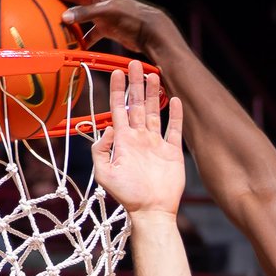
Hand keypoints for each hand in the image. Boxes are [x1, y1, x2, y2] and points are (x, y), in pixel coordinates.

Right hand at [23, 0, 171, 55]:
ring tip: (47, 28)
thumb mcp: (106, 13)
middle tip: (31, 2)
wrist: (149, 29)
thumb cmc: (130, 17)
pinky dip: (80, 40)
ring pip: (75, 16)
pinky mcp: (104, 27)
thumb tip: (64, 17)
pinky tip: (73, 49)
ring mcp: (98, 13)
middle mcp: (93, 0)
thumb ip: (85, 14)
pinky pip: (87, 33)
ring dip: (63, 22)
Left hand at [92, 60, 183, 215]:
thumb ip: (101, 150)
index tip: (117, 71)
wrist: (152, 211)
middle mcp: (139, 139)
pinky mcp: (172, 152)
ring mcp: (156, 145)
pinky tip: (175, 99)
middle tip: (135, 63)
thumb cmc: (127, 196)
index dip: (118, 90)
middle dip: (136, 84)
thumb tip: (108, 127)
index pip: (119, 109)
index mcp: (124, 141)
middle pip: (137, 105)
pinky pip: (174, 129)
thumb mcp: (105, 173)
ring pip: (155, 112)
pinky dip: (175, 114)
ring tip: (154, 74)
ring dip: (154, 94)